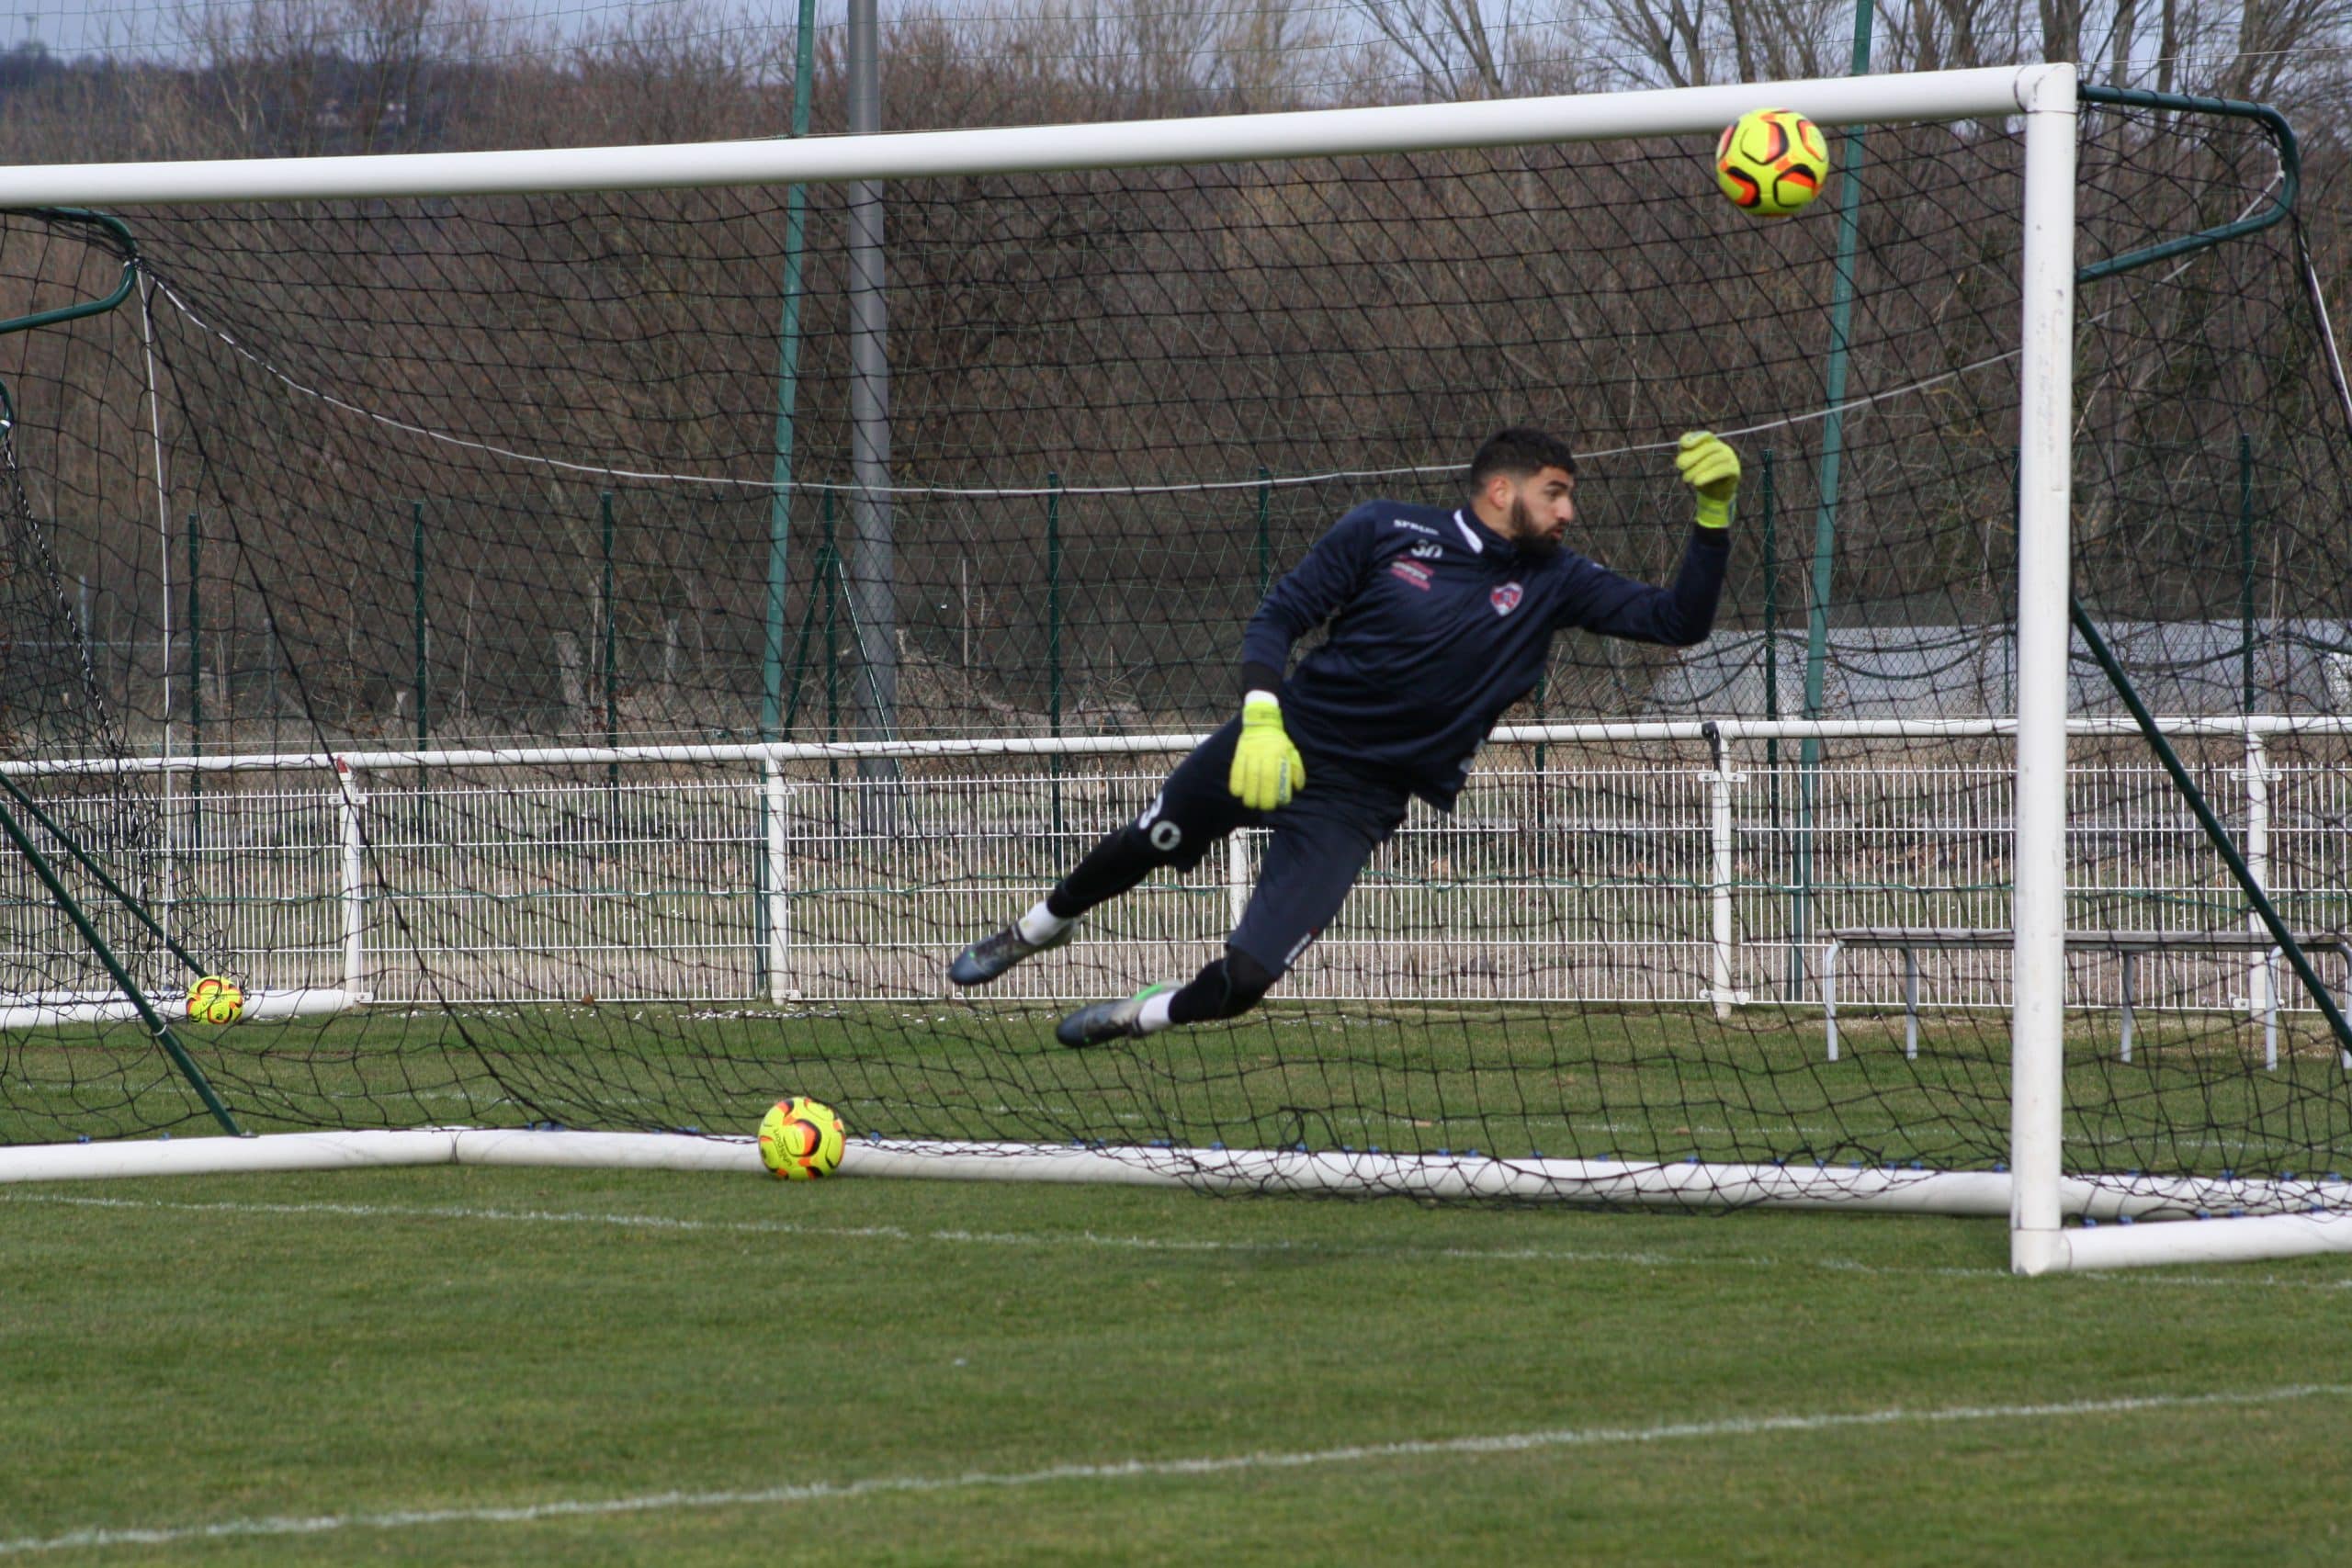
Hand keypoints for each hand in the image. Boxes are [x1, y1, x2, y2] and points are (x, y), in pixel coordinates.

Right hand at [1228, 694, 1305, 810]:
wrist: (1262, 722)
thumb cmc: (1279, 742)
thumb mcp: (1292, 751)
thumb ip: (1296, 769)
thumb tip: (1297, 787)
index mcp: (1278, 753)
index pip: (1274, 776)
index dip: (1273, 793)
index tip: (1275, 804)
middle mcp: (1263, 753)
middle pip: (1260, 778)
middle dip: (1261, 796)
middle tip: (1262, 807)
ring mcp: (1249, 752)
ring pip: (1247, 775)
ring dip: (1248, 793)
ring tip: (1250, 804)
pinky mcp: (1239, 753)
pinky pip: (1235, 769)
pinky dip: (1235, 782)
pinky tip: (1237, 793)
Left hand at [1676, 431, 1739, 529]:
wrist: (1714, 494)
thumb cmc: (1699, 475)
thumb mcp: (1689, 465)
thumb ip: (1685, 457)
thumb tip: (1681, 460)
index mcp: (1713, 443)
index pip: (1706, 436)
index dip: (1696, 438)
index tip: (1685, 445)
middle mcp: (1724, 448)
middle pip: (1709, 448)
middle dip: (1692, 456)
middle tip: (1680, 467)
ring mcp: (1731, 458)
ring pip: (1714, 459)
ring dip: (1697, 468)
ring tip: (1686, 478)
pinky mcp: (1735, 471)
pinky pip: (1722, 470)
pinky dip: (1708, 475)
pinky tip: (1697, 482)